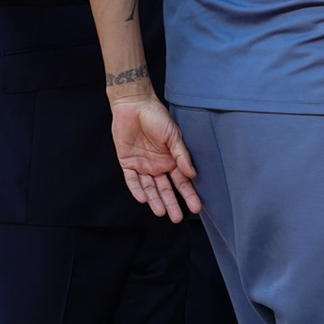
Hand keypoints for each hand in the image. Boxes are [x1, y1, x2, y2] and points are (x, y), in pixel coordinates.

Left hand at [108, 96, 200, 221]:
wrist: (134, 105)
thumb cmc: (157, 116)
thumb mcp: (174, 135)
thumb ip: (182, 155)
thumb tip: (192, 174)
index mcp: (172, 159)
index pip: (182, 182)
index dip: (189, 195)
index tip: (196, 208)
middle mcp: (158, 166)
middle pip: (166, 189)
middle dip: (172, 203)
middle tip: (178, 218)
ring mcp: (143, 166)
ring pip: (150, 188)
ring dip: (156, 200)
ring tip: (162, 213)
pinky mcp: (127, 163)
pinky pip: (132, 181)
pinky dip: (137, 190)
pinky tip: (144, 199)